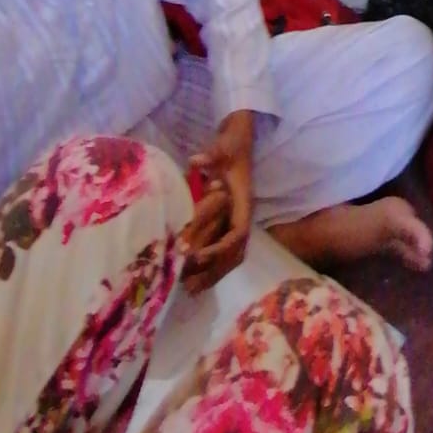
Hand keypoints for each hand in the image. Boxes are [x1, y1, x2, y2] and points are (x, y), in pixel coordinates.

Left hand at [184, 110, 253, 292]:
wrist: (238, 143)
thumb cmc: (231, 147)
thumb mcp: (223, 148)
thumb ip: (213, 155)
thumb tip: (198, 161)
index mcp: (243, 202)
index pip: (237, 233)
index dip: (220, 249)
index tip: (197, 258)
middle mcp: (242, 216)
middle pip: (235, 252)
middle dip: (214, 271)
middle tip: (190, 286)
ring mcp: (235, 221)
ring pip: (230, 256)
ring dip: (212, 274)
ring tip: (190, 289)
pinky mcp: (227, 224)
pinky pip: (224, 252)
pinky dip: (212, 267)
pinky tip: (194, 277)